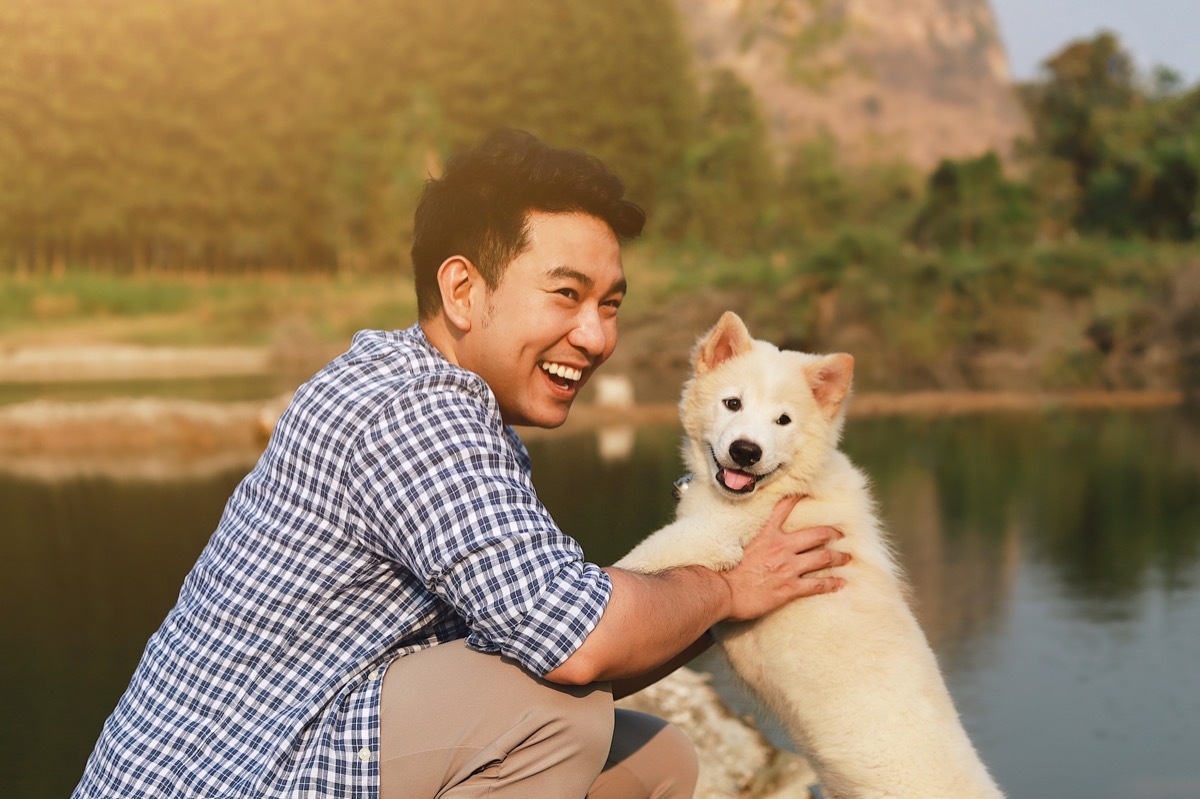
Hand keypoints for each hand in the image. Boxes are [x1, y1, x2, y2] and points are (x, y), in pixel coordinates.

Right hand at [719, 494, 848, 621]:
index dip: (798, 498)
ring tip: (846, 557)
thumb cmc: (722, 570)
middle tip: (841, 534)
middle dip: (832, 533)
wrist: (721, 591)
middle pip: (816, 534)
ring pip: (823, 557)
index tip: (808, 493)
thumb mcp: (734, 543)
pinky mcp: (790, 588)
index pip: (784, 508)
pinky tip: (840, 583)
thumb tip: (748, 533)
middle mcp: (781, 547)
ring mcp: (788, 567)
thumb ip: (747, 536)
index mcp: (766, 534)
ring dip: (838, 557)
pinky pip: (818, 584)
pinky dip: (831, 583)